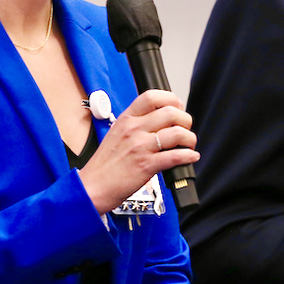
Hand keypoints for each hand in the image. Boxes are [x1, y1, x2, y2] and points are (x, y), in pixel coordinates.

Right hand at [78, 90, 198, 214]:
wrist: (93, 186)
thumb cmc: (105, 164)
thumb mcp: (116, 134)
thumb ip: (136, 124)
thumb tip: (160, 121)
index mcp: (126, 119)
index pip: (151, 97)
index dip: (171, 99)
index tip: (178, 107)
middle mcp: (134, 130)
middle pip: (170, 113)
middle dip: (185, 120)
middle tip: (186, 128)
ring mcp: (140, 147)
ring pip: (177, 133)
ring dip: (189, 139)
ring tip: (189, 144)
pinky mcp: (146, 165)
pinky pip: (175, 156)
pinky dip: (188, 156)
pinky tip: (190, 157)